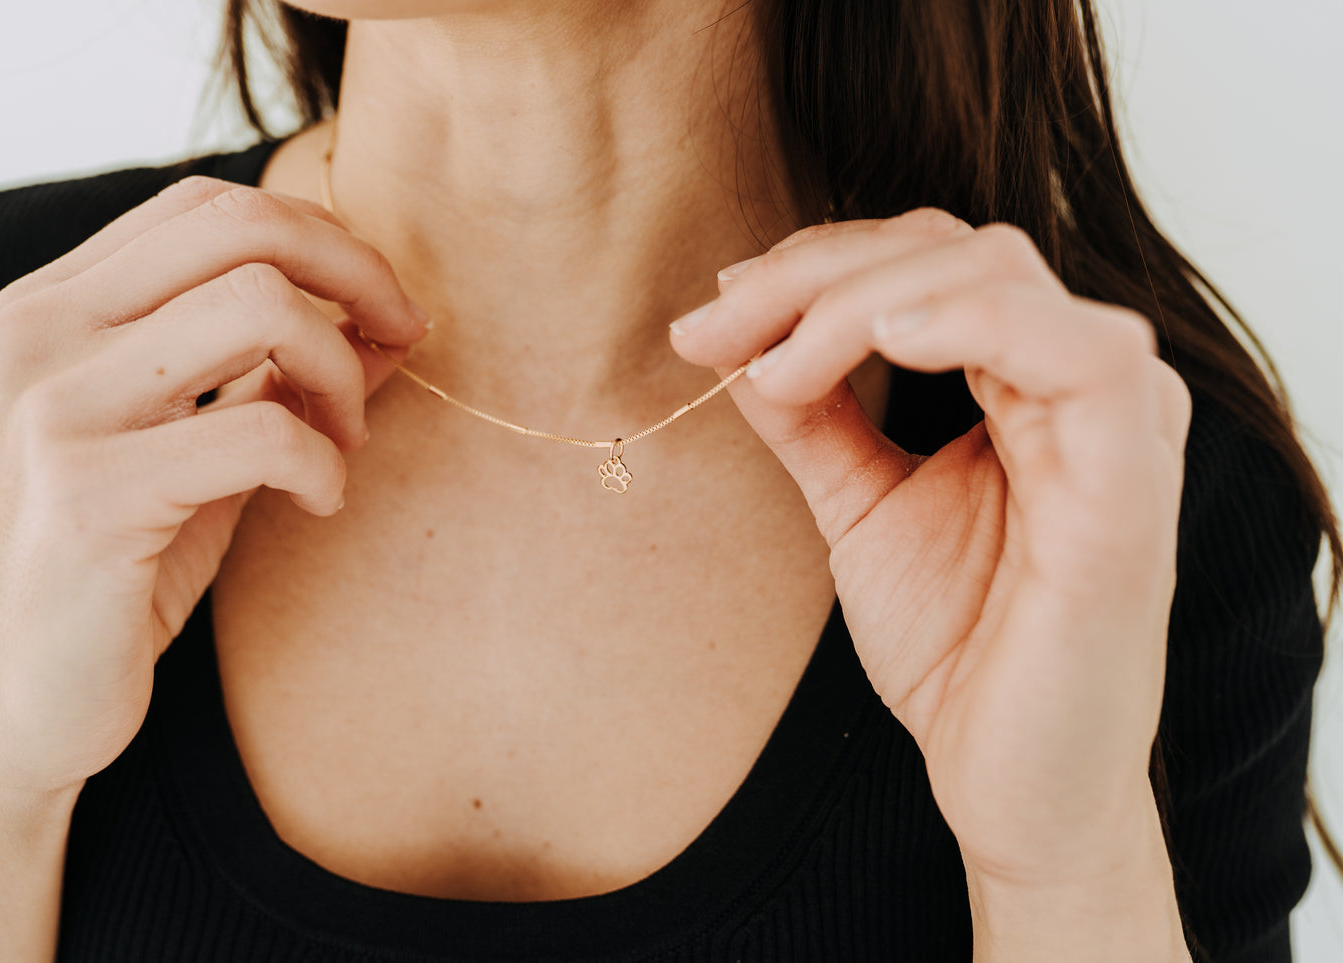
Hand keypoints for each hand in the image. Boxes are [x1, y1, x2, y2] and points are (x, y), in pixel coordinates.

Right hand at [0, 177, 428, 799]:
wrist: (10, 703)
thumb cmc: (114, 570)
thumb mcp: (199, 449)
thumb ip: (275, 375)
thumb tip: (392, 322)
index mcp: (55, 305)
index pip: (210, 206)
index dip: (322, 239)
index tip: (381, 308)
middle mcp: (43, 332)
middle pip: (243, 226)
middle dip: (356, 276)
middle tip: (401, 343)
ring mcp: (57, 406)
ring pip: (260, 306)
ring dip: (341, 373)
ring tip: (345, 443)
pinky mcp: (90, 493)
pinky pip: (265, 431)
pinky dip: (326, 464)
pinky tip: (320, 504)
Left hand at [668, 209, 1191, 887]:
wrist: (1010, 785)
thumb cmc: (955, 650)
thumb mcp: (860, 507)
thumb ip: (813, 416)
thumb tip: (731, 332)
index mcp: (1029, 383)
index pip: (926, 265)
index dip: (814, 269)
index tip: (712, 315)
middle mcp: (1081, 385)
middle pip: (952, 251)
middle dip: (815, 276)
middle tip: (713, 330)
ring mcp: (1119, 426)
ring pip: (997, 276)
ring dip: (861, 298)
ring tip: (774, 368)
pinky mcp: (1132, 486)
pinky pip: (1083, 356)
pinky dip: (974, 323)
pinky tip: (884, 340)